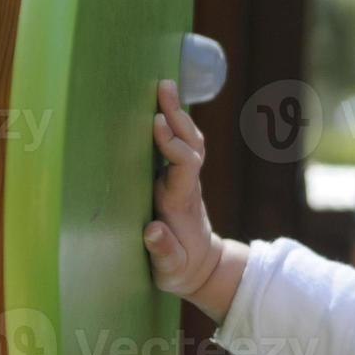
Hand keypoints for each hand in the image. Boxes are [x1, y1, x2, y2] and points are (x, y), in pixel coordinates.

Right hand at [143, 79, 224, 303]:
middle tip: (164, 85)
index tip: (157, 124)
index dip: (172, 145)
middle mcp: (185, 185)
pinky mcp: (178, 179)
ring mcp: (184, 180)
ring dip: (178, 114)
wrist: (202, 267)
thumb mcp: (170, 268)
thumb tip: (152, 231)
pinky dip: (175, 124)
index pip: (183, 166)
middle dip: (178, 115)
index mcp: (180, 202)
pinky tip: (164, 105)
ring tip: (164, 85)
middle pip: (190, 144)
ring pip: (189, 141)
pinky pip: (181, 146)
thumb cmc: (180, 268)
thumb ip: (162, 251)